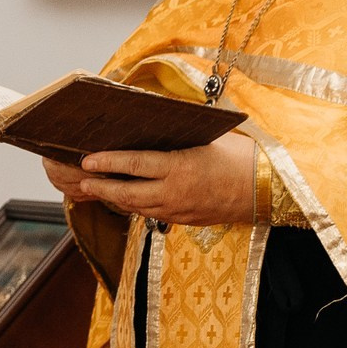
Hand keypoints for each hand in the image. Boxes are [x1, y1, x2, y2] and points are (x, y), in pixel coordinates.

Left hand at [50, 132, 257, 226]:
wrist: (267, 189)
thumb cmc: (241, 156)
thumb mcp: (207, 139)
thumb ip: (176, 137)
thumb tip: (149, 127)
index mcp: (180, 168)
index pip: (134, 165)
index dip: (107, 163)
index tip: (86, 160)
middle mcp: (174, 194)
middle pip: (127, 194)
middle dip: (100, 187)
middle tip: (79, 179)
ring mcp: (178, 211)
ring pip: (136, 207)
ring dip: (114, 198)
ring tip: (94, 188)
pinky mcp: (184, 220)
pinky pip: (152, 214)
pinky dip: (134, 205)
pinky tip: (125, 197)